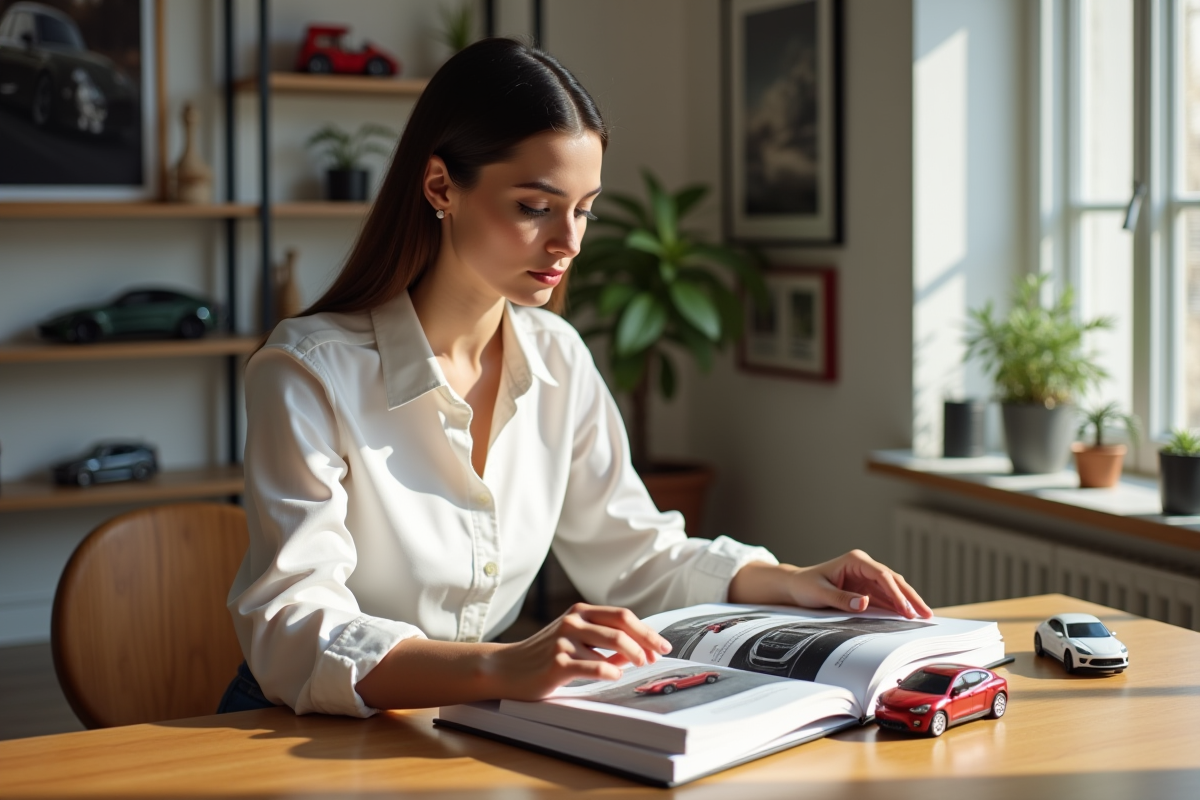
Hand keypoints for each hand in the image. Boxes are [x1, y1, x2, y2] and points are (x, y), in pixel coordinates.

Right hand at [482, 603, 672, 700]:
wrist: (507, 668)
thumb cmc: (544, 654)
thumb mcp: (573, 638)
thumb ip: (602, 640)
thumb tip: (638, 649)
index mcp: (580, 612)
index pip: (622, 616)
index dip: (646, 631)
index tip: (662, 645)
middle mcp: (573, 621)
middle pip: (622, 628)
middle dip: (646, 643)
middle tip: (656, 658)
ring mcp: (565, 640)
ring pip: (612, 646)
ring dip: (631, 658)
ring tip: (636, 668)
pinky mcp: (558, 662)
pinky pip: (595, 666)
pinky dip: (612, 670)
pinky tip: (616, 674)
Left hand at [729, 551, 933, 618]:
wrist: (796, 586)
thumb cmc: (805, 586)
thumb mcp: (820, 594)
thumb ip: (842, 599)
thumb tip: (864, 603)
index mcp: (855, 560)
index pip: (882, 575)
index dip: (896, 592)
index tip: (906, 608)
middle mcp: (864, 566)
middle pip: (893, 580)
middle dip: (910, 596)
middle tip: (926, 613)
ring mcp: (866, 577)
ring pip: (894, 588)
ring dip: (907, 602)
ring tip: (924, 616)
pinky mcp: (866, 588)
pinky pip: (886, 597)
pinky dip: (898, 606)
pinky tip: (909, 616)